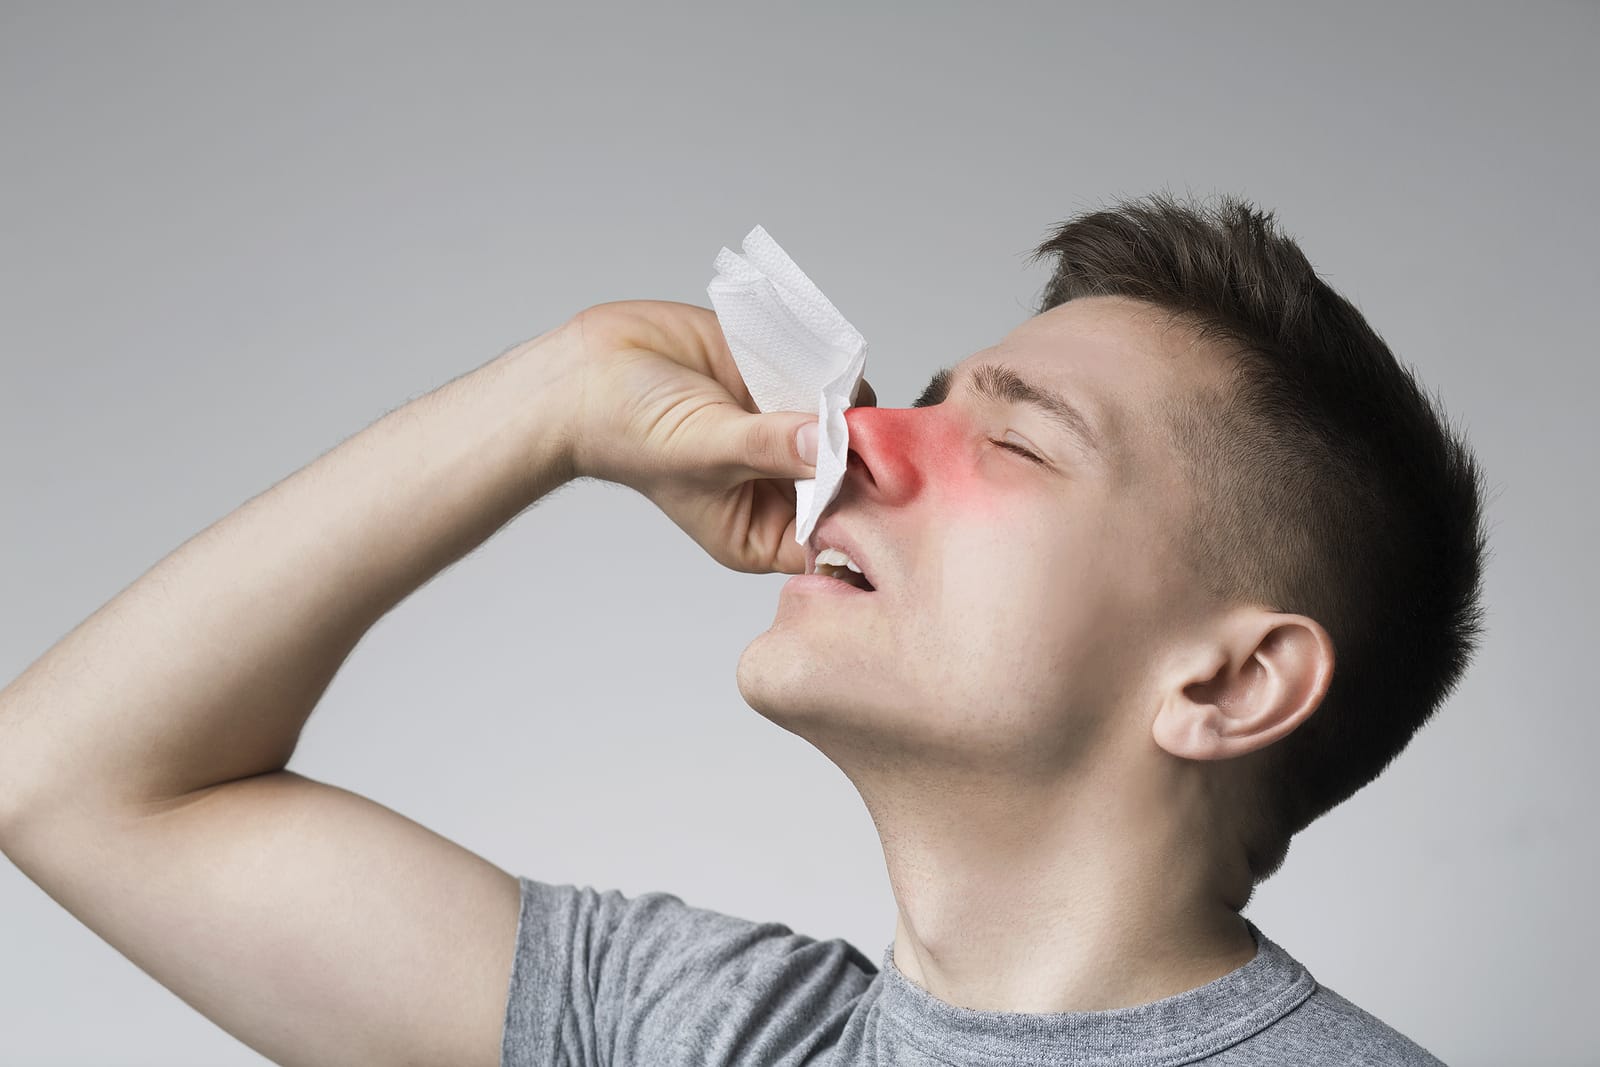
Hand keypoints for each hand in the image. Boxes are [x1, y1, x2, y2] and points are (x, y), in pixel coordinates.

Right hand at [559, 300, 875, 574]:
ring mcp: (785, 433)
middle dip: (860, 453)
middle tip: (857, 422)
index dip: (859, 510)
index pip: (832, 533)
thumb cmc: (628, 431)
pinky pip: (828, 379)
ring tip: (834, 388)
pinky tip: (827, 361)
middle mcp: (780, 486)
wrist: (591, 369)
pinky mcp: (782, 383)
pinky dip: (834, 370)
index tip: (870, 475)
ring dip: (848, 404)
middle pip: (850, 478)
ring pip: (846, 424)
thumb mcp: (705, 450)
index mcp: (761, 530)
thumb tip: (830, 441)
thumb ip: (769, 447)